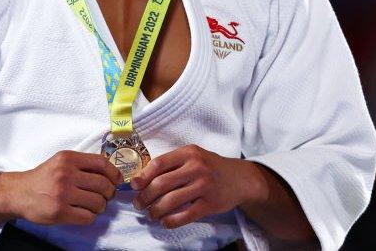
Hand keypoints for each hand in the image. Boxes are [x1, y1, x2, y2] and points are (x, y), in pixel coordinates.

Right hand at [0, 150, 121, 225]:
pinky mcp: (59, 211)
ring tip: (93, 206)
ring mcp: (62, 193)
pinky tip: (83, 213)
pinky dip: (90, 217)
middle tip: (105, 196)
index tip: (117, 181)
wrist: (19, 193)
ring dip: (100, 206)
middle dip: (109, 193)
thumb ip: (82, 165)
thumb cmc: (43, 178)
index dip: (114, 173)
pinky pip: (87, 217)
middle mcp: (66, 174)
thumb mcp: (61, 162)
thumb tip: (111, 175)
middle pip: (103, 185)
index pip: (101, 163)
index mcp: (68, 158)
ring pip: (98, 202)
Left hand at [130, 145, 266, 228]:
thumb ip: (172, 164)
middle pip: (161, 184)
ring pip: (171, 201)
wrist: (241, 179)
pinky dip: (171, 221)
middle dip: (145, 197)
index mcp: (189, 153)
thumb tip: (142, 178)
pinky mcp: (210, 204)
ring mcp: (204, 186)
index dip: (143, 176)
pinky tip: (165, 222)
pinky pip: (185, 215)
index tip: (134, 186)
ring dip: (155, 210)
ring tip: (151, 214)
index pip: (159, 163)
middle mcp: (196, 167)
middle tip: (139, 204)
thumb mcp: (193, 157)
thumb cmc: (211, 167)